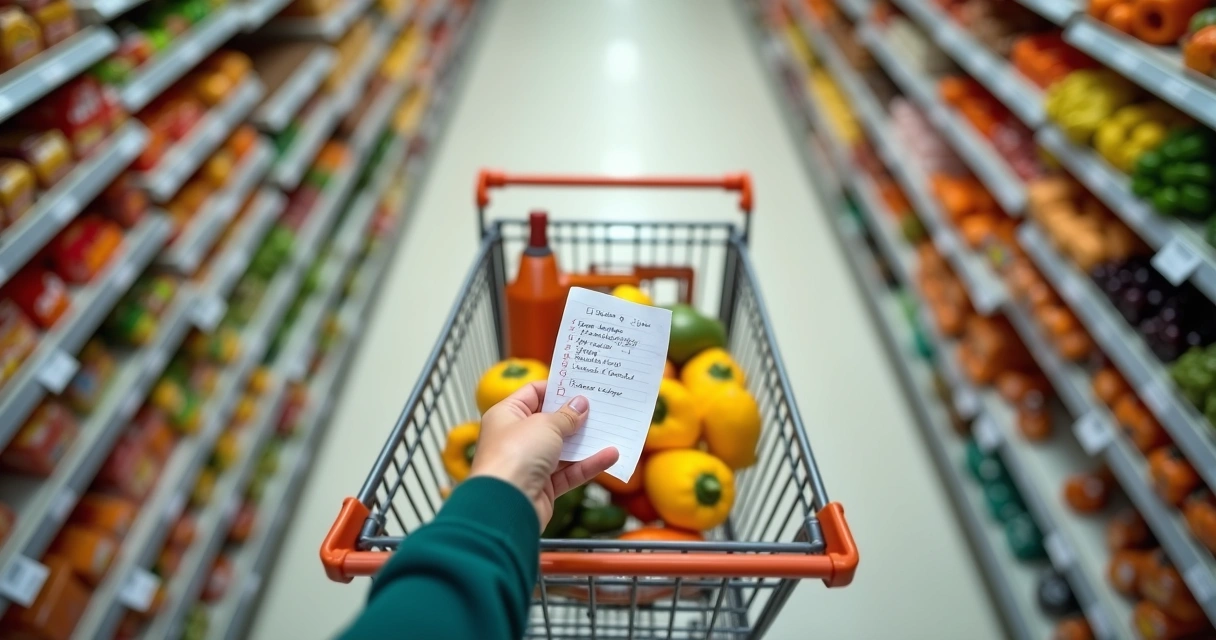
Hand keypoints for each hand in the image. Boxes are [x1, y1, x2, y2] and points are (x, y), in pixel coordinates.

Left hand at [470, 381, 618, 526]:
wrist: (506, 504)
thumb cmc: (514, 456)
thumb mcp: (545, 425)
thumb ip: (566, 415)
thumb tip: (580, 404)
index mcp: (507, 415)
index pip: (532, 394)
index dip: (556, 388)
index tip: (580, 385)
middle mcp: (516, 438)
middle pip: (550, 422)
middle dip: (574, 416)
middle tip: (600, 406)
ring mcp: (529, 463)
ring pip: (563, 449)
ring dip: (585, 441)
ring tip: (610, 429)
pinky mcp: (543, 486)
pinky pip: (569, 472)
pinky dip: (588, 464)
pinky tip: (610, 456)